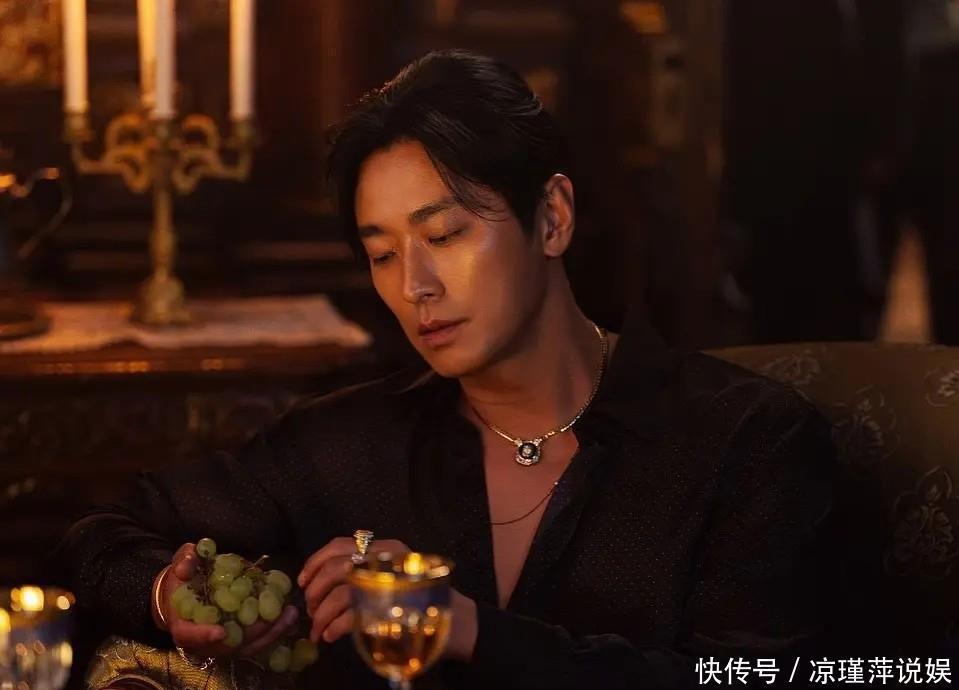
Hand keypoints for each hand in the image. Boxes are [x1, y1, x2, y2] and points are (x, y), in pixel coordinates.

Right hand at [154, 542, 298, 657]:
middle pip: (228, 646)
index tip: (220, 631)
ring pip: (247, 647)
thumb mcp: (181, 564)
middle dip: (254, 633)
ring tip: (290, 614)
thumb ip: (185, 562)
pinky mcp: (238, 640)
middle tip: (277, 616)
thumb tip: (187, 568)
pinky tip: (289, 617)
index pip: (190, 635)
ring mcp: (223, 644)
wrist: (187, 594)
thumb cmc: (183, 580)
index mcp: (183, 626)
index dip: (204, 635)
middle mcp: (203, 642)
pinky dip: (273, 632)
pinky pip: (257, 642)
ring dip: (270, 633)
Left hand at [298, 537, 410, 643]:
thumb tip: (321, 584)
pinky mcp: (388, 610)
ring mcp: (387, 584)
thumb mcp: (393, 572)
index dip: (314, 562)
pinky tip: (331, 636)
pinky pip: (349, 618)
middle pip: (335, 569)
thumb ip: (366, 569)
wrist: (454, 619)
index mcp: (384, 548)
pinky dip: (334, 628)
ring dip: (321, 616)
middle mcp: (385, 561)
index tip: (302, 580)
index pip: (339, 544)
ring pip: (339, 595)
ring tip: (318, 630)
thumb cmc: (419, 597)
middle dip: (315, 591)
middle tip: (310, 610)